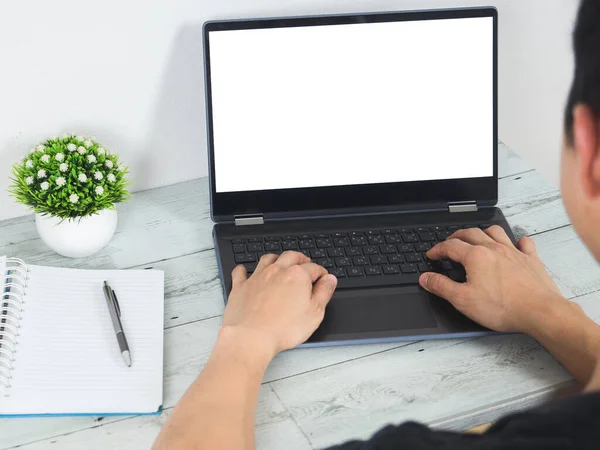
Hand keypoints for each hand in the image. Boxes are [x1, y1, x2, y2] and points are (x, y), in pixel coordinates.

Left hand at [222, 251, 336, 358]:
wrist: (252, 336)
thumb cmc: (283, 328)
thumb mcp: (315, 313)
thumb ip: (324, 293)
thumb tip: (329, 280)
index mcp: (297, 275)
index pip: (314, 268)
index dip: (321, 272)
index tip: (323, 278)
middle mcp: (277, 271)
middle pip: (291, 256)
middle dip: (300, 258)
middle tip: (305, 263)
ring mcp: (257, 277)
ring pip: (268, 259)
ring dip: (276, 259)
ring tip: (280, 263)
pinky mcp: (241, 287)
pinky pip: (241, 272)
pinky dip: (244, 270)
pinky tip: (245, 271)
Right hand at [418, 226, 563, 332]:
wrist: (540, 312)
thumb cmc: (503, 307)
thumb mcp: (463, 300)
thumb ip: (441, 286)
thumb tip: (425, 278)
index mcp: (475, 257)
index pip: (450, 246)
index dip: (437, 249)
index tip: (432, 254)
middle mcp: (494, 249)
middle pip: (471, 233)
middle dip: (456, 236)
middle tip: (449, 242)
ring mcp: (514, 252)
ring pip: (495, 232)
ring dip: (483, 231)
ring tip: (477, 236)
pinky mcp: (531, 260)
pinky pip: (524, 242)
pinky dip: (517, 240)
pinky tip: (515, 244)